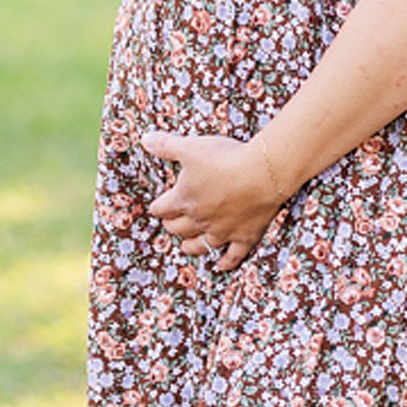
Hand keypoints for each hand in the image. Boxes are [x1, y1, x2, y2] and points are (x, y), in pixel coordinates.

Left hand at [141, 129, 287, 272]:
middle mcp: (199, 219)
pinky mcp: (244, 236)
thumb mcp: (191, 147)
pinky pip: (232, 256)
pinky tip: (220, 266)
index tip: (158, 205)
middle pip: (178, 228)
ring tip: (185, 246)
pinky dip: (225, 262)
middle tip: (171, 222)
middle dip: (172, 225)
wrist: (261, 173)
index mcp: (183, 199)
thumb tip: (145, 140)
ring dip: (190, 246)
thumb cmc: (225, 158)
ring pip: (200, 245)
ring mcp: (222, 231)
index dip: (158, 206)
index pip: (161, 208)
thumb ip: (167, 145)